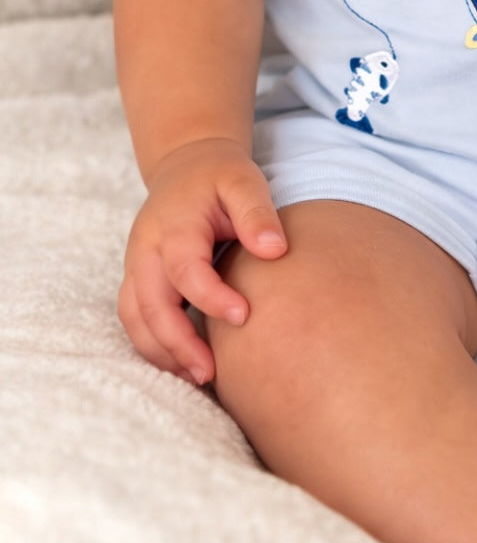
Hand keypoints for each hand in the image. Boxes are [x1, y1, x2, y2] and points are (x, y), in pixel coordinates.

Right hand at [117, 137, 287, 386]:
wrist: (187, 165)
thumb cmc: (220, 176)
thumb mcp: (244, 181)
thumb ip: (257, 213)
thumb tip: (276, 251)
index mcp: (174, 225)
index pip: (185, 270)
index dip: (211, 298)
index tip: (244, 316)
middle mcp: (146, 249)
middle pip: (149, 305)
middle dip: (178, 343)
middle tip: (211, 373)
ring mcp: (136, 265)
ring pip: (135, 318)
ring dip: (161, 351)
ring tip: (200, 376)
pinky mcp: (136, 279)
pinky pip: (134, 319)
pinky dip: (154, 344)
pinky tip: (185, 363)